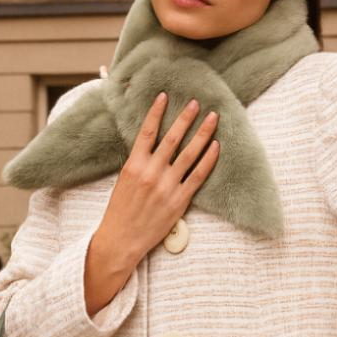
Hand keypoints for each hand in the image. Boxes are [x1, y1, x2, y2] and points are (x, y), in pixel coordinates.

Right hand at [93, 91, 219, 266]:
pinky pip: (198, 176)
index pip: (147, 132)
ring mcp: (167, 186)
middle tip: (196, 102)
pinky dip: (208, 160)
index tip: (164, 96)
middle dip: (186, 118)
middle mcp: (151, 173)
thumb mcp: (123, 181)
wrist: (122, 240)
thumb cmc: (121, 211)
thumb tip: (151, 144)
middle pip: (172, 138)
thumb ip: (139, 162)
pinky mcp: (179, 201)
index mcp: (134, 165)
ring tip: (213, 118)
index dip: (156, 112)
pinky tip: (216, 146)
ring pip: (190, 154)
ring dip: (203, 133)